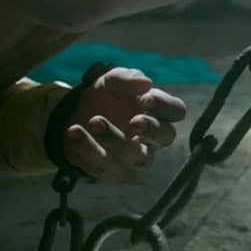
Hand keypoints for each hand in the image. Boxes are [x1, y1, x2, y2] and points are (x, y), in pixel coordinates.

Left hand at [63, 67, 187, 182]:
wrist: (73, 117)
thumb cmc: (103, 97)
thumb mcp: (110, 81)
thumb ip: (126, 78)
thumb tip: (147, 83)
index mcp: (156, 111)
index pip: (177, 111)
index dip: (165, 106)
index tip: (145, 99)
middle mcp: (152, 138)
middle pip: (165, 137)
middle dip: (152, 128)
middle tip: (133, 121)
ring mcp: (135, 157)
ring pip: (137, 158)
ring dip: (116, 140)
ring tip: (93, 121)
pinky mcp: (115, 172)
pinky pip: (109, 168)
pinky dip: (90, 149)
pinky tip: (75, 132)